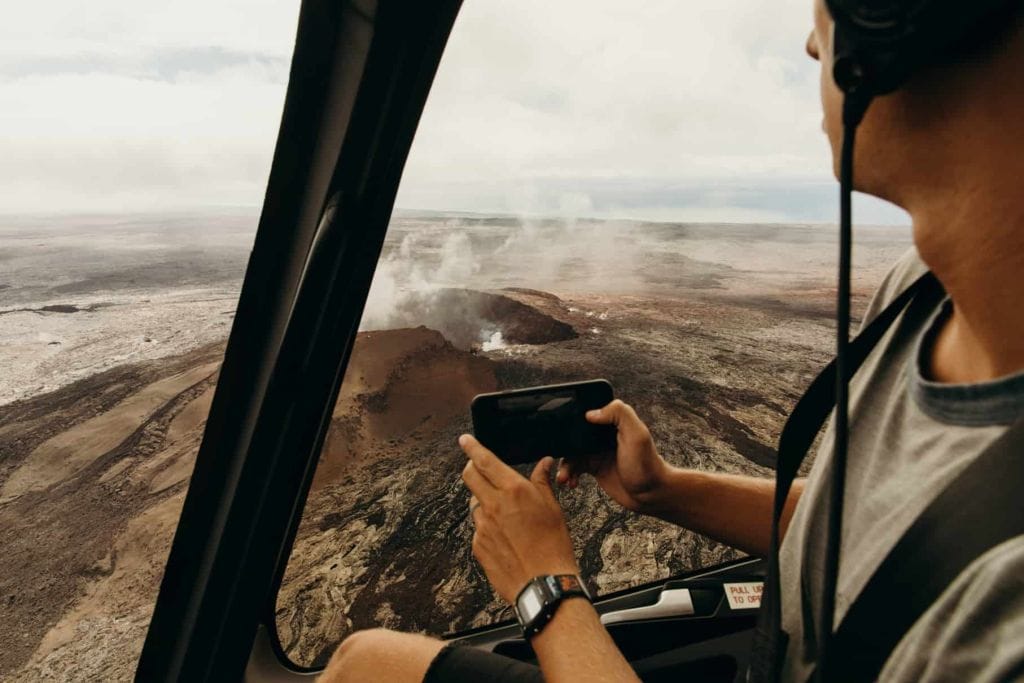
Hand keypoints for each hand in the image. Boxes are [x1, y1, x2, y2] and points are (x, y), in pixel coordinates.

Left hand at [459, 434, 578, 603]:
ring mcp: (482, 526)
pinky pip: (478, 527)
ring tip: (506, 514)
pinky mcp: (478, 545)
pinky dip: (487, 526)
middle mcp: (493, 505)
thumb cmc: (553, 546)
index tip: (465, 440)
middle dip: (471, 468)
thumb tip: (544, 463)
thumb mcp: (553, 508)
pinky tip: (505, 536)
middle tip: (480, 469)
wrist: (544, 584)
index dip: (472, 447)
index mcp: (514, 491)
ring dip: (484, 500)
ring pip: (474, 503)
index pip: (485, 461)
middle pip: (469, 476)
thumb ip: (542, 482)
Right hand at [557, 399, 670, 514]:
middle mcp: (602, 436)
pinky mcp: (594, 468)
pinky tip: (570, 483)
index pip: (586, 414)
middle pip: (574, 435)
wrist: (650, 494)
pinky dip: (568, 474)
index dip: (571, 420)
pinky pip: (574, 468)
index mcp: (612, 422)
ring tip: (563, 478)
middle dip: (562, 446)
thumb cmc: (647, 464)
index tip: (559, 430)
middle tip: (556, 457)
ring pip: (571, 454)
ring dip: (564, 465)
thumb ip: (619, 414)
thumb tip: (591, 413)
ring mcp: (597, 452)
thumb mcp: (637, 434)